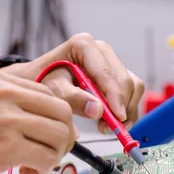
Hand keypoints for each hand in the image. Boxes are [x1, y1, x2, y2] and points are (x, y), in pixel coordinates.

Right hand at [0, 65, 75, 173]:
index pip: (47, 92)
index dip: (54, 117)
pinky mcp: (6, 145)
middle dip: (62, 136)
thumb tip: (49, 119)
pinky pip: (48, 156)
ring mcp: (4, 117)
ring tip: (35, 163)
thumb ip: (5, 102)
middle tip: (50, 151)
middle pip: (61, 110)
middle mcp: (0, 91)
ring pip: (60, 134)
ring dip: (54, 154)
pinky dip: (44, 168)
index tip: (46, 134)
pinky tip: (27, 171)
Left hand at [5, 33, 144, 132]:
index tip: (117, 117)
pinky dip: (128, 110)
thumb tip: (97, 110)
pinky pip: (133, 92)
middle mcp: (102, 50)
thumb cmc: (42, 81)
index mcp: (84, 45)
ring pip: (134, 87)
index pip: (108, 73)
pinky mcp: (118, 74)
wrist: (39, 80)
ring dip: (126, 110)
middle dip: (120, 107)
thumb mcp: (52, 90)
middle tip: (107, 128)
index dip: (116, 97)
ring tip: (106, 126)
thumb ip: (73, 98)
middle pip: (125, 81)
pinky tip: (114, 122)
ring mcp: (111, 62)